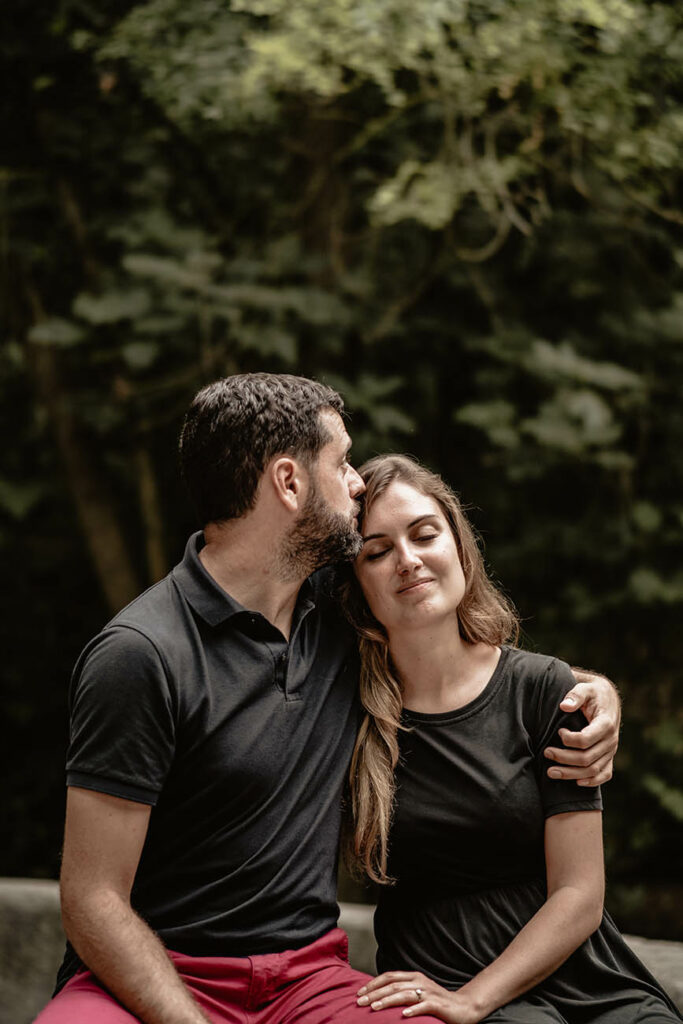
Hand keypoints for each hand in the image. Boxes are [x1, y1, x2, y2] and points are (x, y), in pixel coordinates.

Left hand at [357, 971, 481, 1021]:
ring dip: (388, 1001)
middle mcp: (420, 981)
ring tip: (374, 1007)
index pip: (389, 976)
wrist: (463, 1007)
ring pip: (404, 994)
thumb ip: (402, 990)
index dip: (373, 983)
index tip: (360, 992)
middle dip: (375, 993)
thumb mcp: (417, 992)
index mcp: (413, 976)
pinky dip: (413, 1010)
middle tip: (360, 1001)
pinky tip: (403, 1015)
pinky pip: (424, 1006)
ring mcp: (429, 992)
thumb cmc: (436, 1001)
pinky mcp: (438, 1004)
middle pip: (393, 985)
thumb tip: (379, 994)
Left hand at [544, 671, 620, 786]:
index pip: (586, 740)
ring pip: (593, 770)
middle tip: (546, 753)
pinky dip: (591, 781)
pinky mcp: (609, 756)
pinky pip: (605, 774)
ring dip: (571, 774)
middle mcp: (611, 740)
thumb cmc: (592, 692)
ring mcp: (611, 750)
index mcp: (605, 724)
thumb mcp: (585, 688)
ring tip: (550, 772)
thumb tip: (564, 706)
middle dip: (564, 758)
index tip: (558, 732)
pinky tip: (576, 782)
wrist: (607, 697)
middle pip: (587, 758)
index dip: (568, 740)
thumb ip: (575, 695)